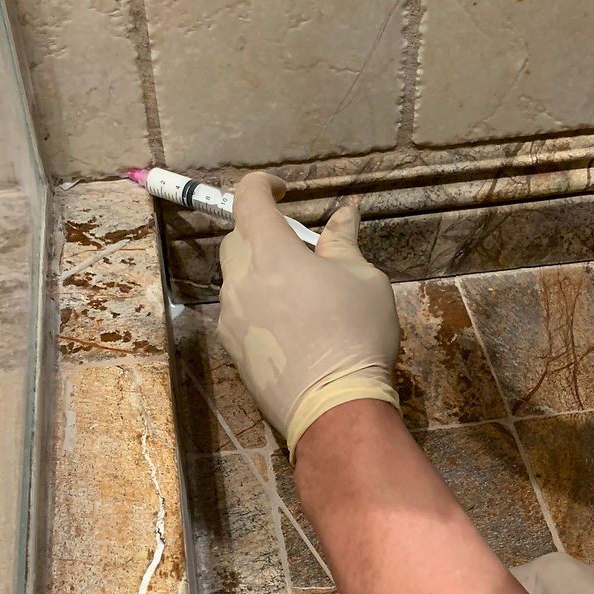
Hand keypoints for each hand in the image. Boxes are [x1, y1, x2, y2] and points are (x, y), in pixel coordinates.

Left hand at [217, 172, 401, 457]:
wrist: (334, 408)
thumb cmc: (355, 335)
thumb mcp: (363, 279)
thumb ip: (343, 241)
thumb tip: (345, 213)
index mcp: (269, 252)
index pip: (248, 198)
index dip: (263, 185)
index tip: (284, 191)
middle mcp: (239, 280)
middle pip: (237, 239)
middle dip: (263, 233)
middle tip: (301, 250)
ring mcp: (230, 317)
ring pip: (235, 278)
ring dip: (260, 272)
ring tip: (299, 292)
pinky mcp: (231, 348)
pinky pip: (238, 311)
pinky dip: (257, 304)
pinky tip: (290, 325)